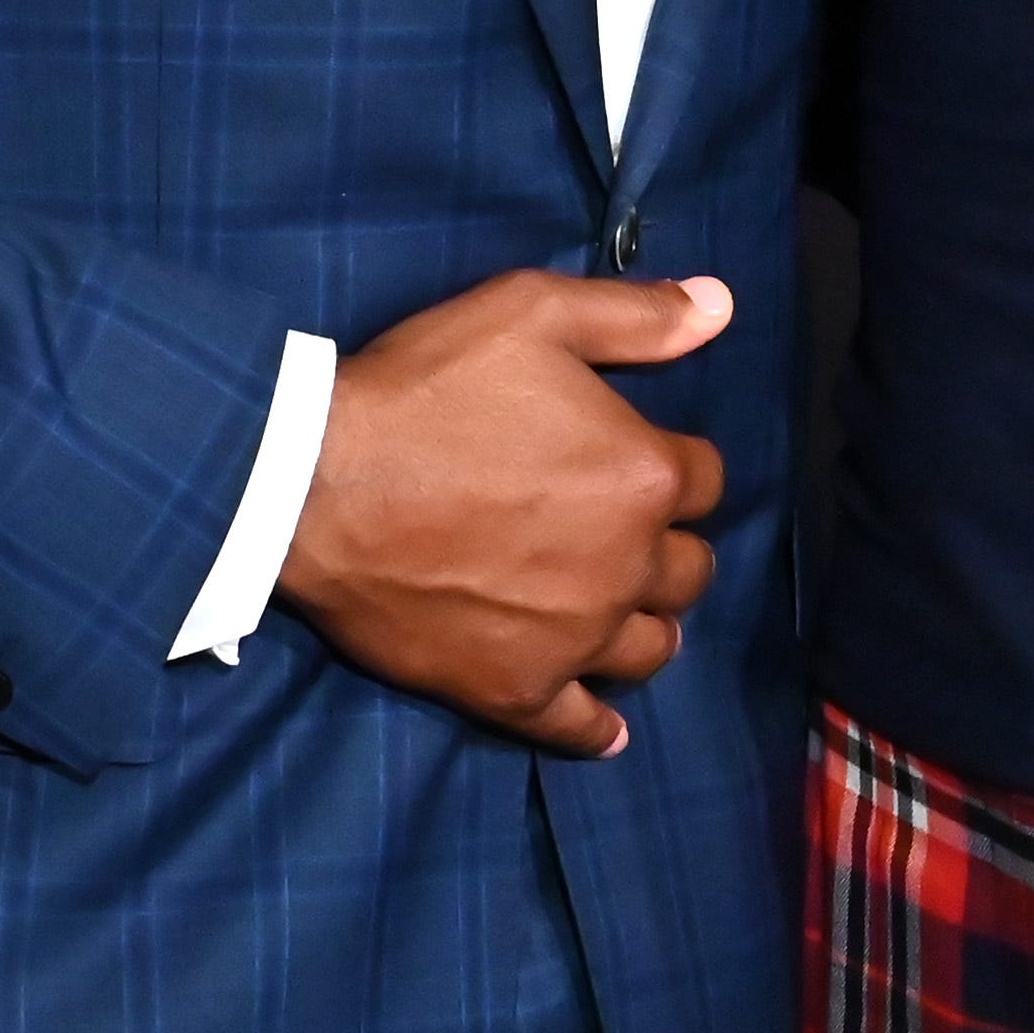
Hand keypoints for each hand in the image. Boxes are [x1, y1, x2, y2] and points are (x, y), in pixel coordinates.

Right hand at [282, 271, 732, 758]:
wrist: (311, 483)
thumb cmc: (424, 390)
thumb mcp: (531, 313)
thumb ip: (636, 316)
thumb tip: (721, 306)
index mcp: (643, 475)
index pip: (705, 480)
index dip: (669, 464)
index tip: (628, 458)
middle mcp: (627, 566)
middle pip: (689, 570)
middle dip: (664, 546)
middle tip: (615, 531)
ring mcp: (573, 637)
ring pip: (652, 647)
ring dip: (642, 624)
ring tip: (611, 608)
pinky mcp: (515, 689)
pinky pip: (581, 726)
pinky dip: (596, 725)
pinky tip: (603, 723)